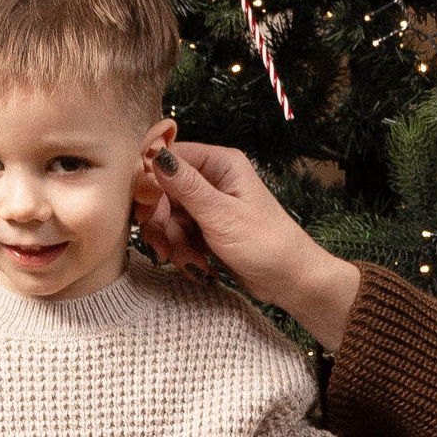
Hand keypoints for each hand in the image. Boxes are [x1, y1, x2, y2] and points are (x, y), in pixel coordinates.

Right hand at [144, 143, 363, 348]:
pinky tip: (200, 267)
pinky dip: (183, 254)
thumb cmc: (266, 244)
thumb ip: (187, 187)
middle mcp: (213, 179)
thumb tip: (157, 156)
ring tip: (193, 263)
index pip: (169, 158)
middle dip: (162, 224)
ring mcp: (208, 205)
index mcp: (220, 163)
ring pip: (168, 218)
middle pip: (162, 192)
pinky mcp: (206, 228)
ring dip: (174, 244)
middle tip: (165, 248)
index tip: (147, 211)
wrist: (289, 280)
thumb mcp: (221, 215)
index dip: (151, 184)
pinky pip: (178, 235)